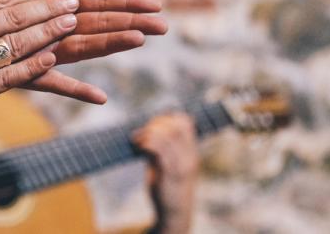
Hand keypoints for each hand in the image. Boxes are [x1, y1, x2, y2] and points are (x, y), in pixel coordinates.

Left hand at [132, 113, 198, 233]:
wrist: (175, 212)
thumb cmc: (169, 185)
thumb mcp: (171, 162)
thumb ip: (165, 146)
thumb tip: (151, 128)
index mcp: (191, 151)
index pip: (186, 122)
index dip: (167, 118)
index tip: (153, 125)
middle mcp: (188, 156)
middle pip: (175, 126)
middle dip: (155, 124)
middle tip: (142, 133)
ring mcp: (180, 165)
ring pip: (166, 136)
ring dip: (147, 134)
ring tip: (137, 141)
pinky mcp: (168, 174)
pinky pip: (158, 151)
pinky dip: (145, 144)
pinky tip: (138, 148)